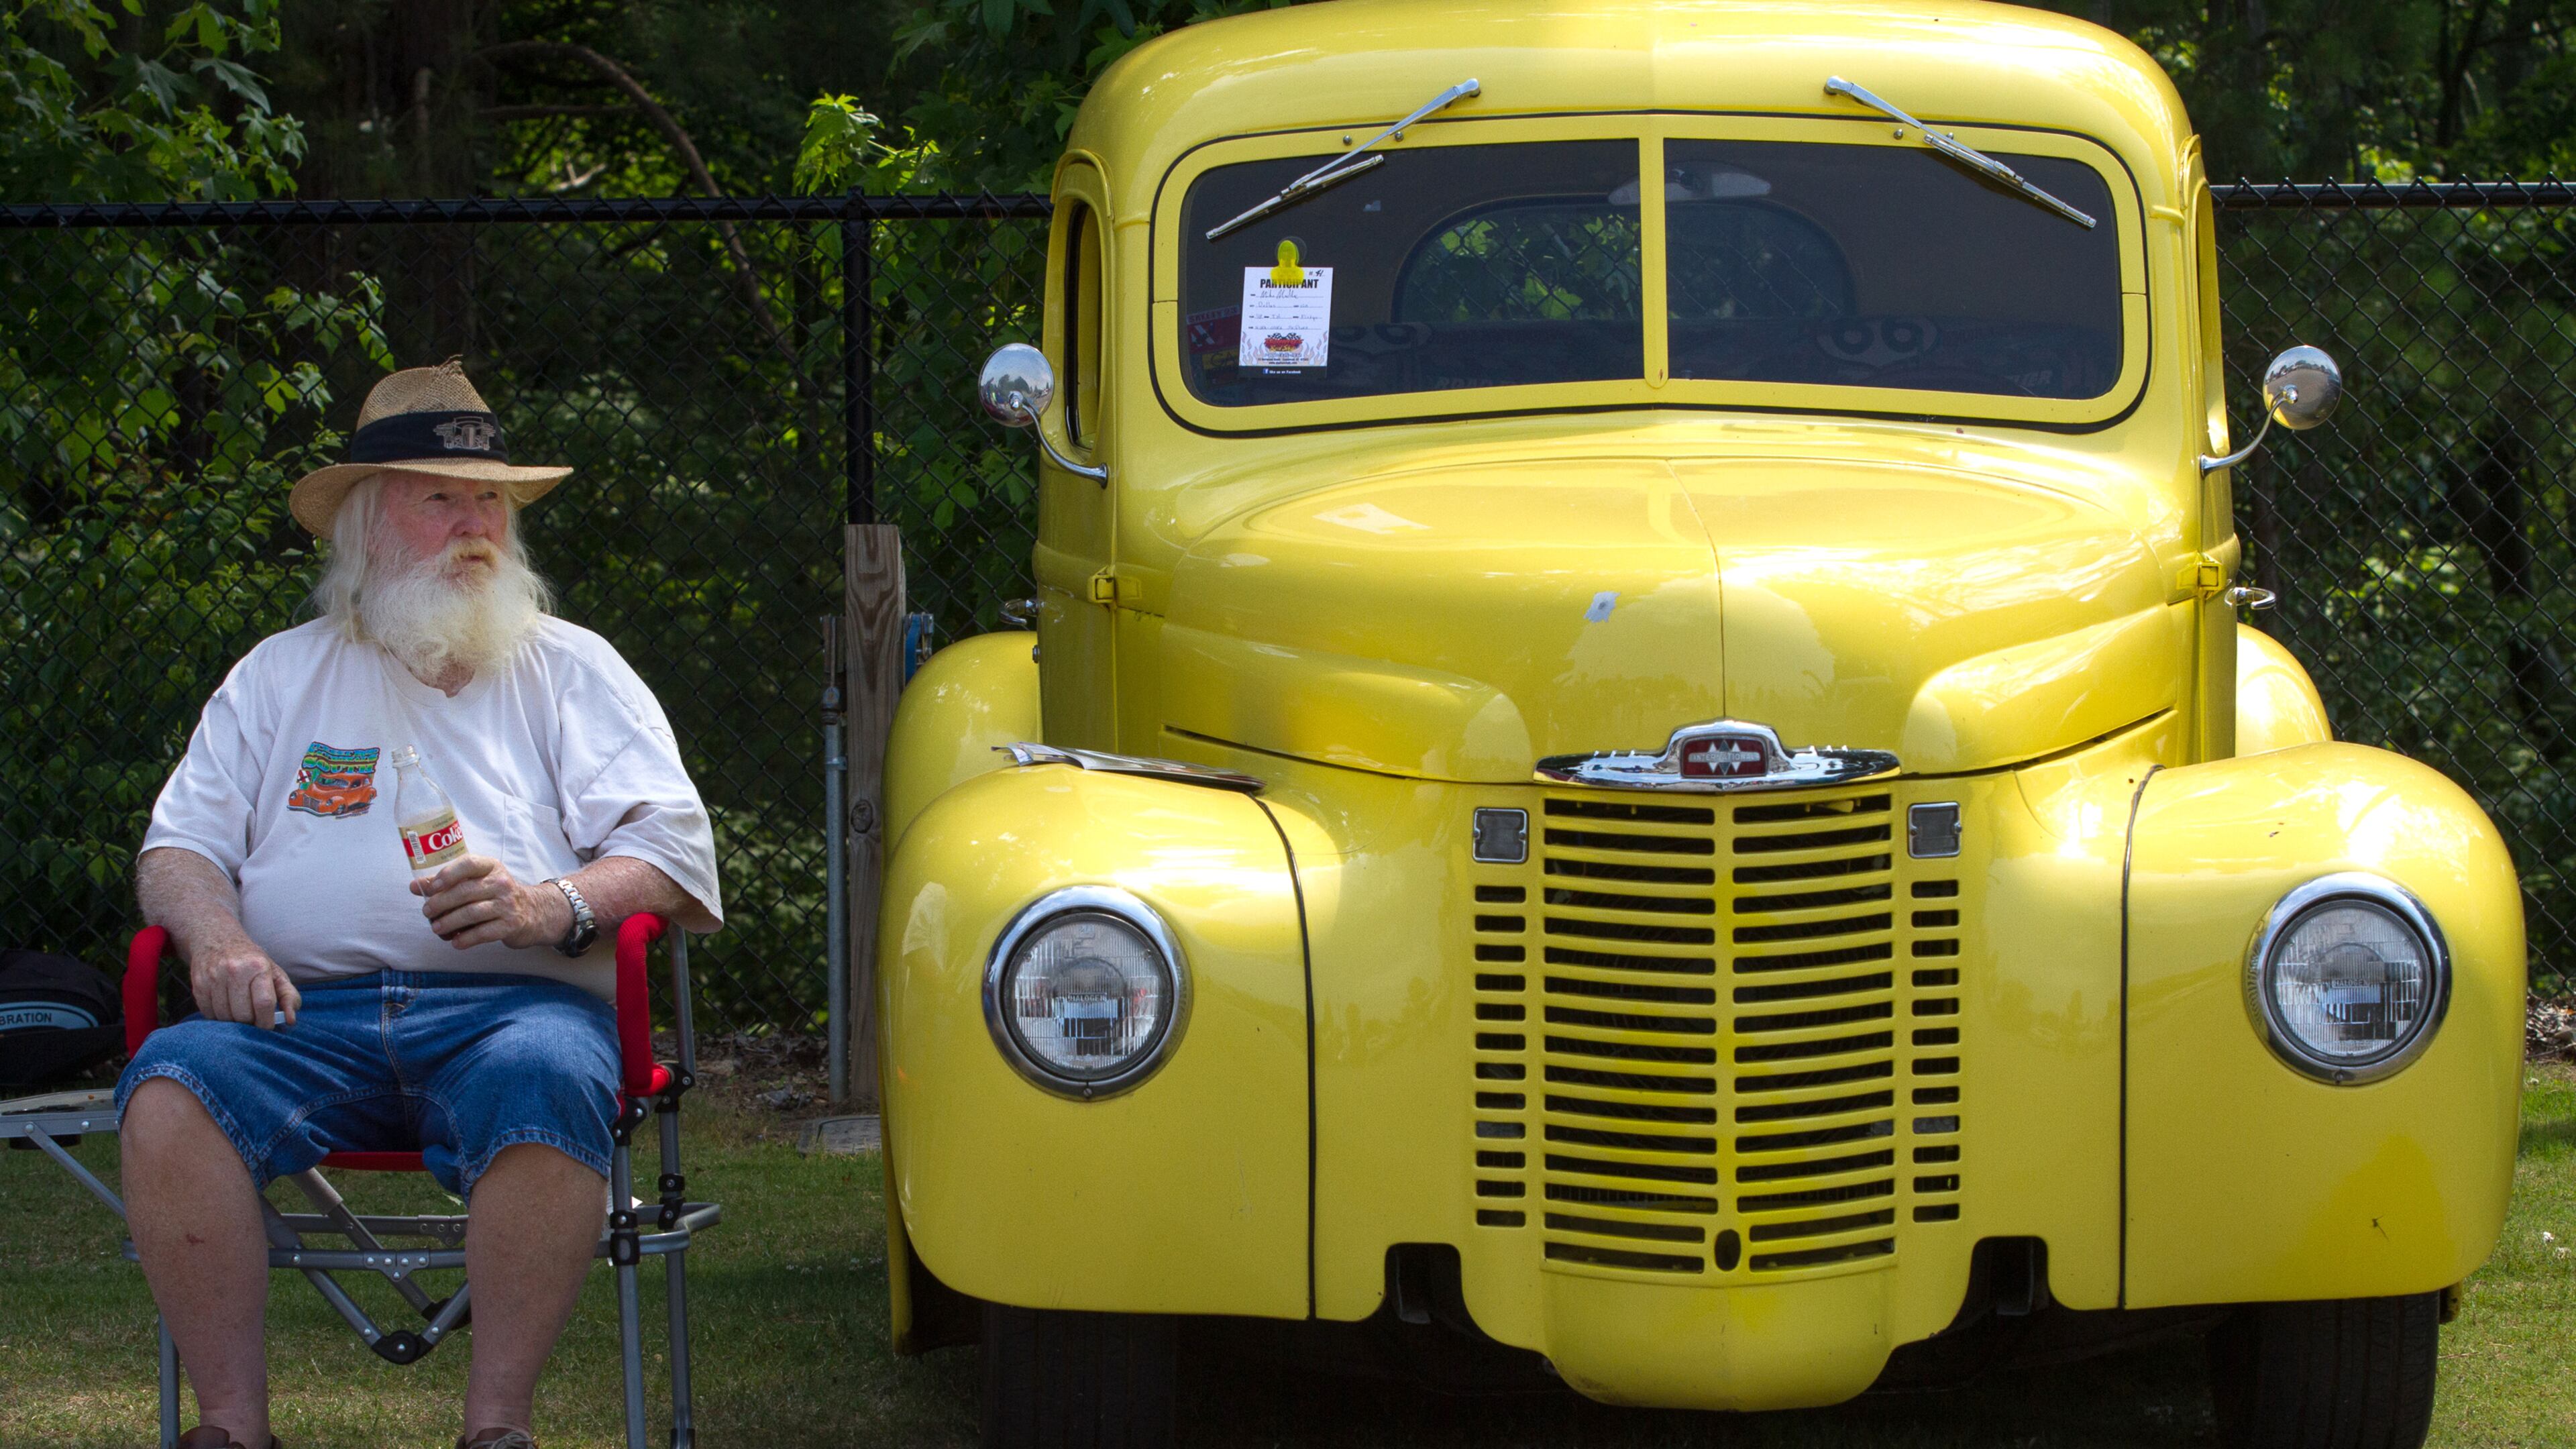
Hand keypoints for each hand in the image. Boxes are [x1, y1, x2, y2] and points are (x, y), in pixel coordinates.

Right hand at [188, 934, 300, 1028]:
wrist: (217, 940)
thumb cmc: (251, 962)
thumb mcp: (275, 973)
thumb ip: (288, 996)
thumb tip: (291, 1020)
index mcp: (257, 967)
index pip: (264, 1004)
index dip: (267, 1022)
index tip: (268, 1027)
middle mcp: (234, 971)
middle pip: (243, 1014)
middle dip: (250, 1023)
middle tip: (253, 1018)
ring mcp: (213, 978)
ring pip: (225, 1017)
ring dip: (234, 1022)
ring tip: (240, 1012)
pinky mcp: (198, 986)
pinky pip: (209, 1014)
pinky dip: (218, 1017)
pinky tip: (226, 1007)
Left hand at [412, 855, 570, 949]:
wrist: (533, 912)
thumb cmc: (496, 895)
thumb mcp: (478, 882)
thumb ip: (447, 883)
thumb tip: (415, 886)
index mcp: (491, 867)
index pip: (469, 864)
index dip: (449, 874)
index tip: (432, 886)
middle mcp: (501, 883)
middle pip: (465, 892)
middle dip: (441, 903)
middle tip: (427, 912)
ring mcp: (507, 905)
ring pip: (472, 913)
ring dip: (450, 922)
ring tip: (436, 928)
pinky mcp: (511, 925)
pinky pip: (483, 933)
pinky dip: (466, 939)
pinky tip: (455, 942)